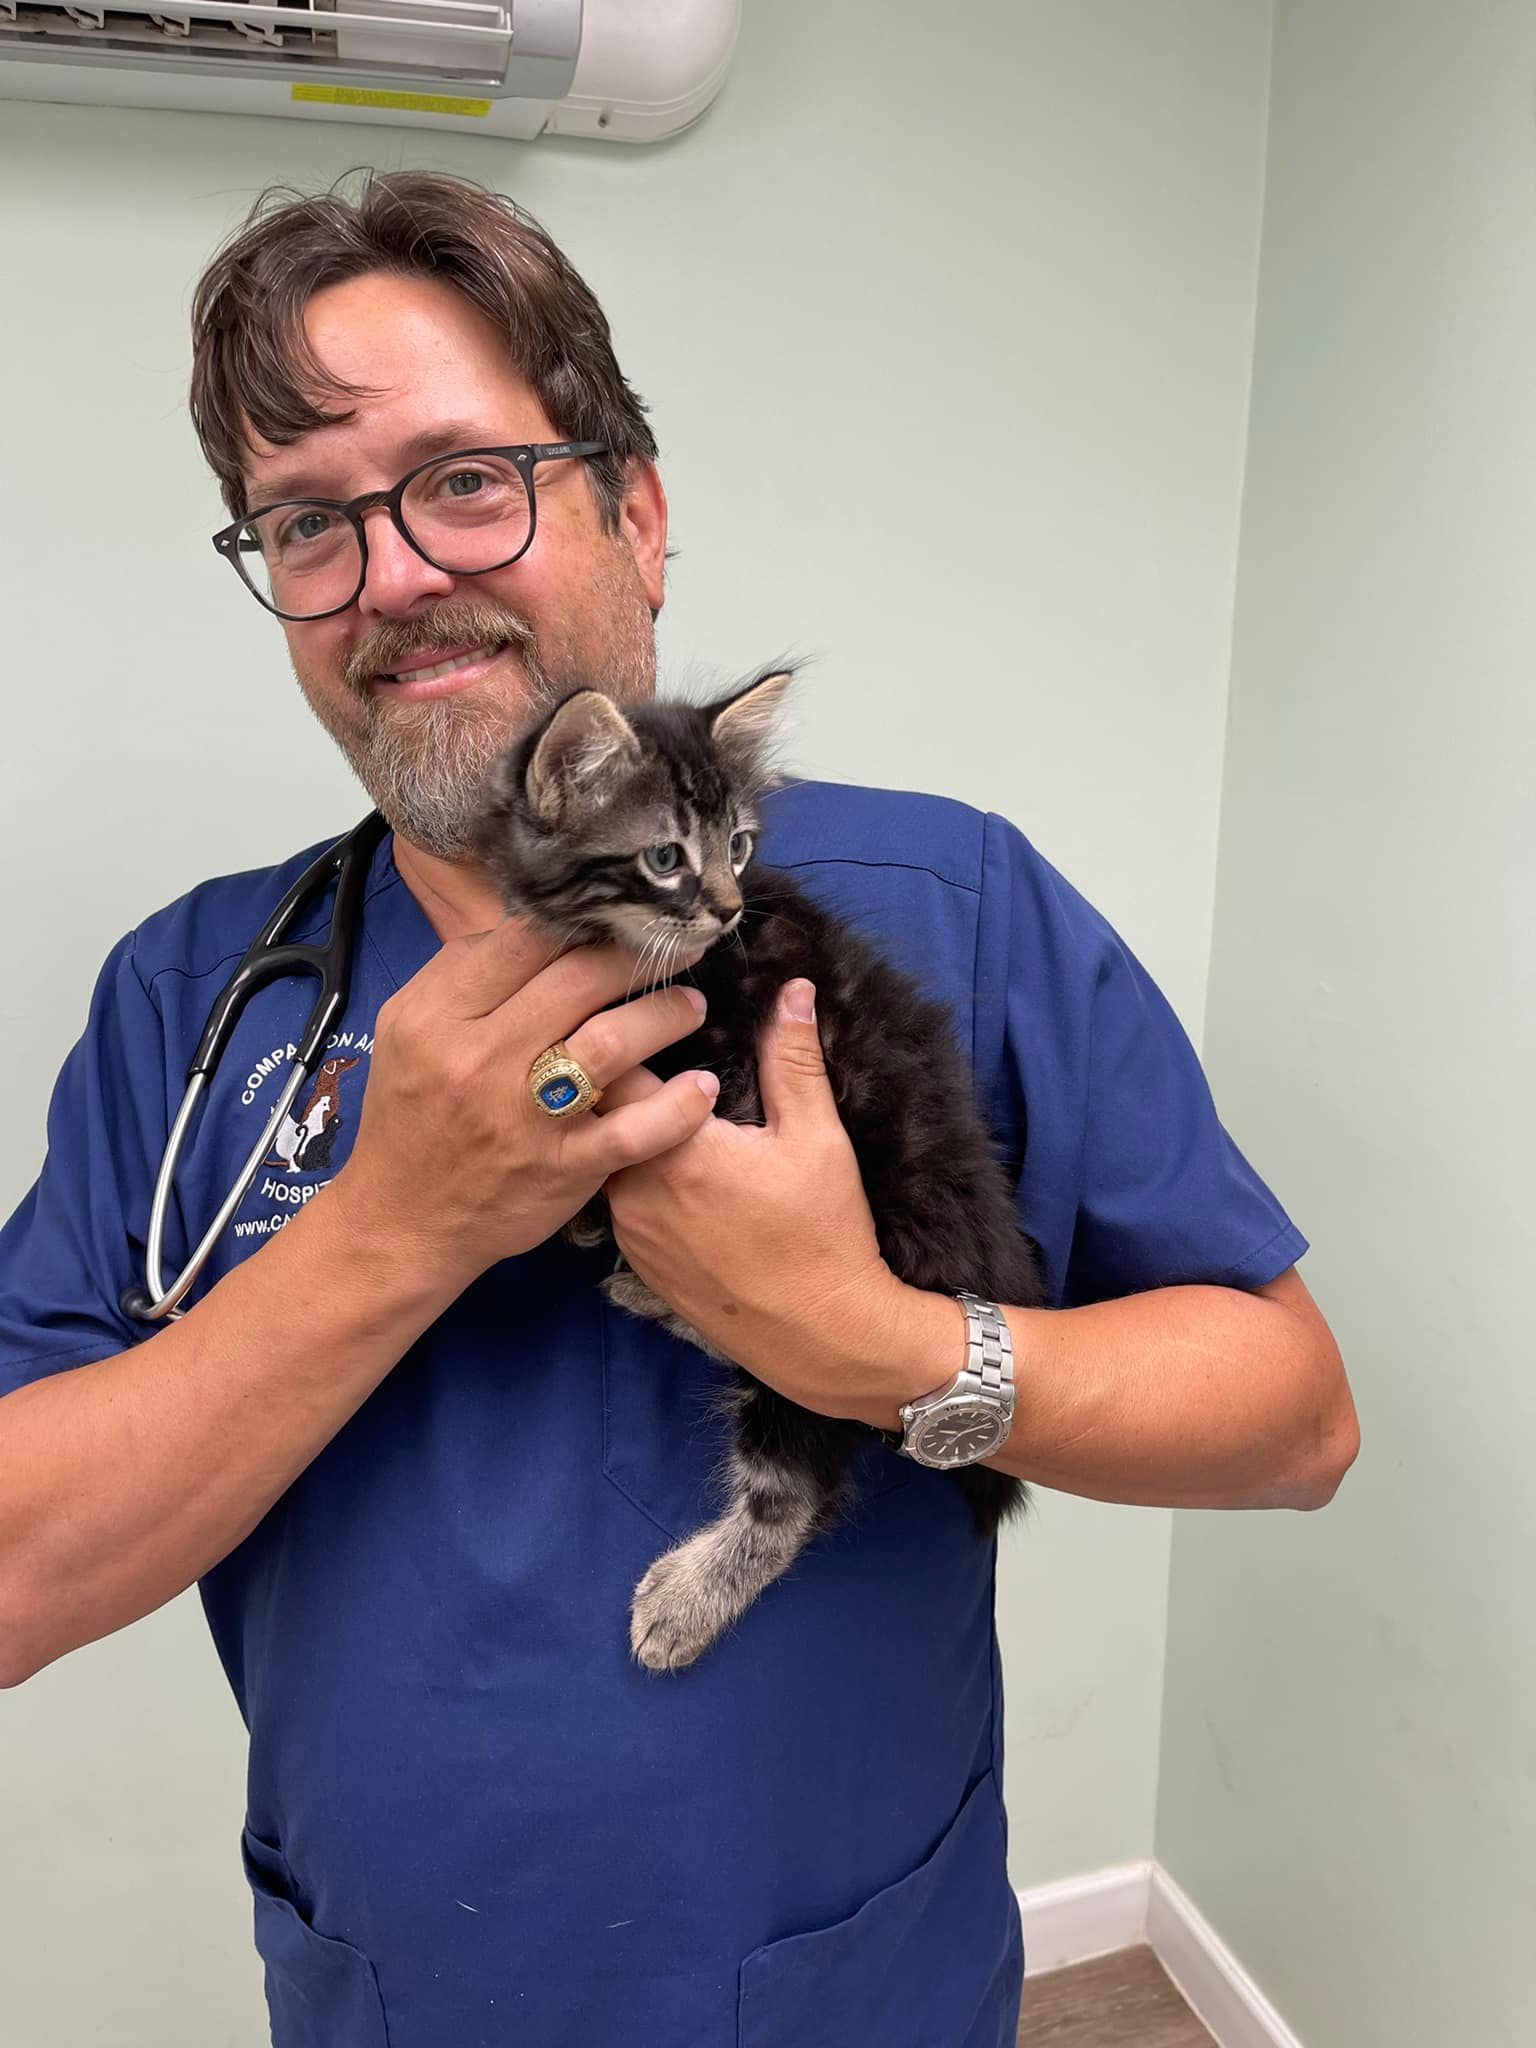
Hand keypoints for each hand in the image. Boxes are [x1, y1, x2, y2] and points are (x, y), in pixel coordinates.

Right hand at [328, 922, 717, 1292]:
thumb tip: (533, 924)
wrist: (403, 1220)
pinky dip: (677, 1107)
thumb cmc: (412, 1115)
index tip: (617, 918)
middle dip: (637, 957)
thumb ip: (461, 973)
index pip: (523, 942)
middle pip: (577, 981)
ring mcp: (524, 1117)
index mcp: (438, 1017)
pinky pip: (635, 1131)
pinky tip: (701, 1088)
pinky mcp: (562, 1168)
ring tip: (690, 1006)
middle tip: (678, 950)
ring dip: (665, 1016)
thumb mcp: (407, 1029)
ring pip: (611, 1044)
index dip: (580, 922)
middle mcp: (480, 1061)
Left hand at [602, 980, 940, 1424]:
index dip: (627, 1030)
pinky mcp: (636, 1260)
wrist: (820, 1336)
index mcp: (673, 1150)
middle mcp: (633, 1191)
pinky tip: (666, 1161)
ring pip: (602, 1154)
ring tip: (655, 1099)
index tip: (650, 1009)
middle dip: (616, 1073)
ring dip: (620, 1125)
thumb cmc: (824, 1235)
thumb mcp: (818, 1138)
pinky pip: (616, 1196)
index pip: (612, 1066)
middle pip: (598, 1111)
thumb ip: (793, 1058)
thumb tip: (791, 988)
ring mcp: (629, 1231)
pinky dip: (630, 1170)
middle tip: (648, 1044)